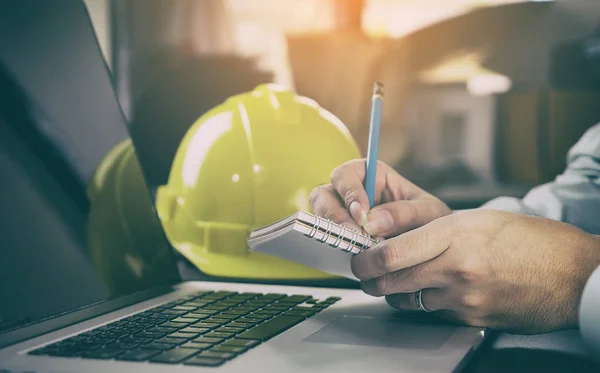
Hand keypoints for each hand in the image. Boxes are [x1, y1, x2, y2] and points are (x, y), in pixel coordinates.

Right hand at [309, 159, 450, 235]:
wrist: (436, 249)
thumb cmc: (432, 222)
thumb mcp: (428, 213)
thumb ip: (404, 213)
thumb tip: (372, 222)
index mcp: (373, 175)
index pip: (347, 174)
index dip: (349, 192)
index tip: (361, 214)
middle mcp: (352, 193)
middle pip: (324, 194)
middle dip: (334, 215)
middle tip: (353, 235)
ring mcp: (343, 216)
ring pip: (319, 216)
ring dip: (331, 232)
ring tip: (352, 247)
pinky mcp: (341, 238)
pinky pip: (326, 239)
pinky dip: (333, 247)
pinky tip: (349, 256)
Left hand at [351, 209, 599, 333]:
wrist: (574, 274)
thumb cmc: (530, 239)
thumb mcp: (478, 219)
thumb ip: (434, 229)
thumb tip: (394, 238)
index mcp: (456, 234)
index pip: (392, 253)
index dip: (366, 259)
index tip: (359, 259)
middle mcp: (456, 268)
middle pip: (392, 281)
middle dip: (371, 279)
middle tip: (367, 274)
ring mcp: (465, 298)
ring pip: (409, 300)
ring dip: (398, 292)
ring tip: (402, 281)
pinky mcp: (473, 319)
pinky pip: (435, 313)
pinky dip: (428, 304)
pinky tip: (437, 292)